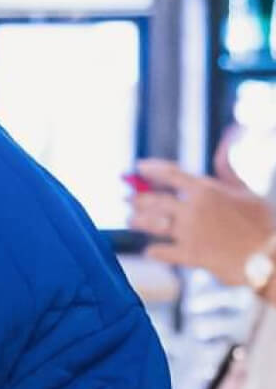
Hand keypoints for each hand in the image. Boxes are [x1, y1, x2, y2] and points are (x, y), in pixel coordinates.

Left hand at [128, 158, 275, 285]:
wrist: (270, 255)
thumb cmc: (261, 220)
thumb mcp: (244, 188)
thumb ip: (226, 166)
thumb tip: (229, 134)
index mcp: (205, 189)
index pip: (169, 173)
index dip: (150, 169)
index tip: (137, 167)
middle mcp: (193, 208)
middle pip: (155, 200)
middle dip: (137, 200)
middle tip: (127, 201)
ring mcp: (189, 232)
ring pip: (153, 225)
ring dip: (138, 222)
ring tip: (131, 221)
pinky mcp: (190, 255)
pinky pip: (163, 252)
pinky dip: (154, 251)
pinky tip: (149, 250)